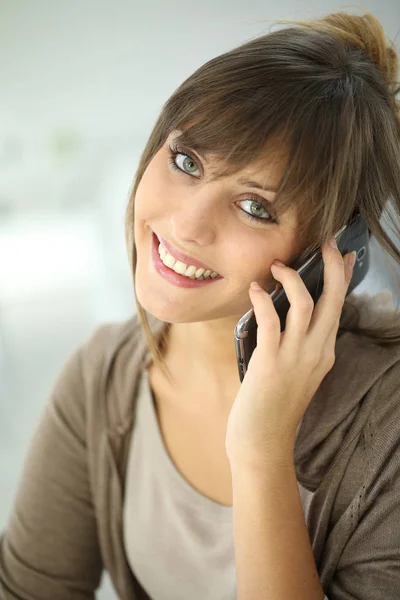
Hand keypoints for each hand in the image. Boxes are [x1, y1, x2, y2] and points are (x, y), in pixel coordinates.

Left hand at [225, 239, 355, 466]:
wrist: (262, 443)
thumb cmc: (273, 407)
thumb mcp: (295, 372)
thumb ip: (296, 346)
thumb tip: (284, 315)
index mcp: (323, 353)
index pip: (338, 307)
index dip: (342, 278)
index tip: (344, 255)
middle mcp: (316, 352)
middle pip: (332, 300)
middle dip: (331, 267)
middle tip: (326, 243)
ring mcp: (295, 357)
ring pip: (306, 306)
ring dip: (292, 280)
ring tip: (277, 266)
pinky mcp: (271, 363)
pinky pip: (271, 322)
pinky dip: (263, 301)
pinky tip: (255, 290)